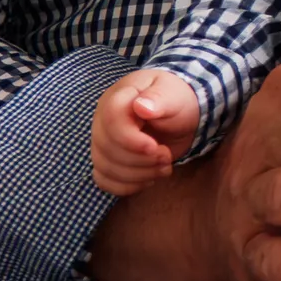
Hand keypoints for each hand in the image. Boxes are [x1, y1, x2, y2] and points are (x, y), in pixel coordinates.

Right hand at [91, 67, 201, 195]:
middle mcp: (102, 119)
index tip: (155, 147)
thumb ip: (159, 99)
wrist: (178, 115)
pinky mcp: (106, 160)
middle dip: (140, 160)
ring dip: (137, 175)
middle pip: (107, 147)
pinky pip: (103, 180)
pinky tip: (148, 179)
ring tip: (163, 168)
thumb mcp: (174, 95)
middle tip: (166, 157)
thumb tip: (141, 107)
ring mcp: (102, 141)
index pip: (111, 120)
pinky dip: (126, 186)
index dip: (131, 140)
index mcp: (118, 98)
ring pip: (104, 166)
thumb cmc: (175, 101)